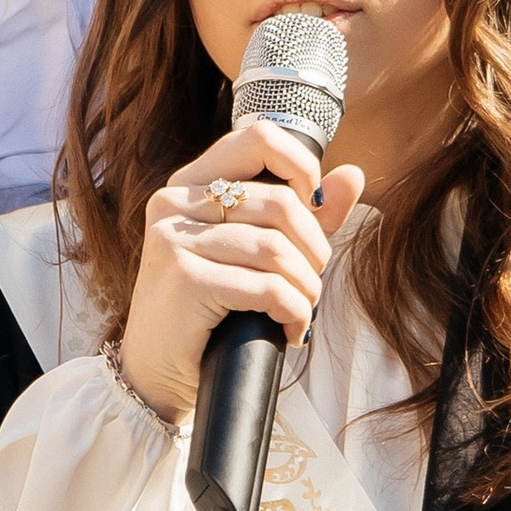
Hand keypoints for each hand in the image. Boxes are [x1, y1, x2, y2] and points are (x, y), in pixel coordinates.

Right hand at [116, 120, 365, 425]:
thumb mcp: (255, 254)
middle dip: (314, 251)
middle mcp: (174, 202)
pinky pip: (269, 288)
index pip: (257, 137)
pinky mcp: (185, 280)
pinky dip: (294, 313)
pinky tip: (289, 331)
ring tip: (301, 312)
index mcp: (189, 184)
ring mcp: (174, 240)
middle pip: (281, 204)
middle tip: (309, 283)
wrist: (157, 374)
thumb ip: (303, 213)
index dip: (301, 168)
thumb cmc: (209, 311)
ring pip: (278, 250)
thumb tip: (353, 176)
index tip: (312, 209)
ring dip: (307, 290)